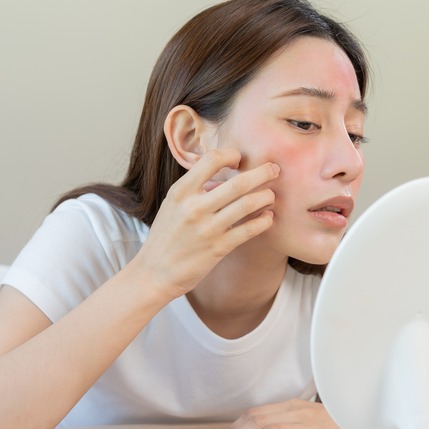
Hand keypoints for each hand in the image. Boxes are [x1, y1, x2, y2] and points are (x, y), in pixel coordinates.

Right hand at [132, 148, 278, 298]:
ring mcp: (207, 229)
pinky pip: (249, 230)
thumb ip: (194, 188)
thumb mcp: (172, 204)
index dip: (232, 155)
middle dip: (263, 172)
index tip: (240, 159)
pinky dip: (264, 221)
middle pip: (238, 182)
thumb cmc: (166, 235)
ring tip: (271, 195)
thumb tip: (223, 173)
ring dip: (266, 196)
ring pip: (248, 204)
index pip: (212, 160)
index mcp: (181, 192)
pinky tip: (268, 217)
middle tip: (274, 169)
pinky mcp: (218, 248)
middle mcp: (194, 207)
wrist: (154, 272)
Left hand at [222, 399, 348, 428]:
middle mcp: (297, 410)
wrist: (363, 423)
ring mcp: (306, 421)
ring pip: (267, 427)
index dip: (237, 425)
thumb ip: (288, 426)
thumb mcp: (308, 424)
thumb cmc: (337, 427)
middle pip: (256, 417)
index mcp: (293, 407)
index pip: (256, 413)